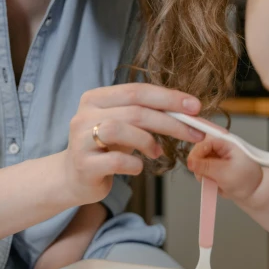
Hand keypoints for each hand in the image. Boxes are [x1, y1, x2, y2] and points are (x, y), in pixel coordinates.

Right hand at [61, 83, 204, 204]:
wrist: (72, 177)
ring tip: (157, 152)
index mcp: (95, 98)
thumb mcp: (123, 125)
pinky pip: (117, 160)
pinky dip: (134, 164)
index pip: (136, 90)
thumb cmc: (104, 148)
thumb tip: (187, 113)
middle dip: (170, 121)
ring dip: (148, 141)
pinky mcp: (84, 165)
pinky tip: (137, 166)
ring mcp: (81, 139)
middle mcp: (85, 115)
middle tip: (195, 132)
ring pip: (121, 130)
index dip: (168, 97)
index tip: (194, 106)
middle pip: (135, 111)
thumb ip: (146, 115)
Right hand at [187, 137, 262, 202]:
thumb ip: (206, 167)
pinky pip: (199, 170)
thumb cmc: (247, 180)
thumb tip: (190, 162)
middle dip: (198, 164)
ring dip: (201, 173)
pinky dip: (204, 178)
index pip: (204, 140)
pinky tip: (212, 182)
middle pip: (198, 150)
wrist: (252, 191)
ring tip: (213, 181)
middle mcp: (218, 147)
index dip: (197, 151)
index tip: (192, 163)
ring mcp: (214, 156)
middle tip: (204, 175)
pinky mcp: (211, 166)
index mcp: (225, 142)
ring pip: (197, 161)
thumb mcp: (225, 173)